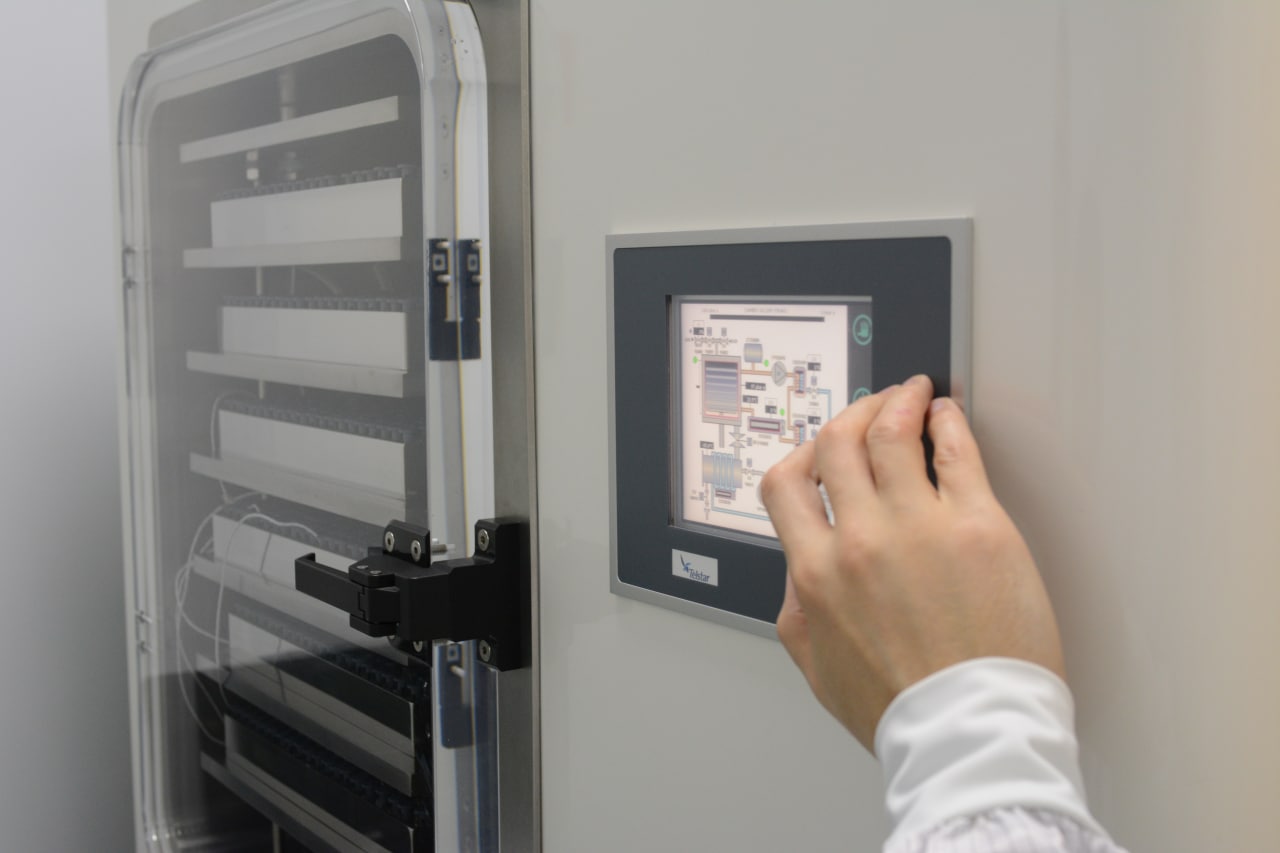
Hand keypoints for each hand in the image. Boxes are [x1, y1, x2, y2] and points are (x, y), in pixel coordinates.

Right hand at [760, 375, 1064, 751]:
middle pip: (837, 443)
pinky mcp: (978, 527)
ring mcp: (919, 528)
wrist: (970, 733)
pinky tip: (949, 417)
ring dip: (898, 400)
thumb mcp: (818, 668)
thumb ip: (798, 610)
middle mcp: (860, 542)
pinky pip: (957, 451)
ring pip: (892, 432)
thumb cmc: (904, 710)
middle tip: (870, 407)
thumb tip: (799, 572)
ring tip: (914, 393)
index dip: (801, 456)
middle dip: (849, 414)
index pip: (786, 484)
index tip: (820, 451)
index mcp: (816, 575)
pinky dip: (948, 421)